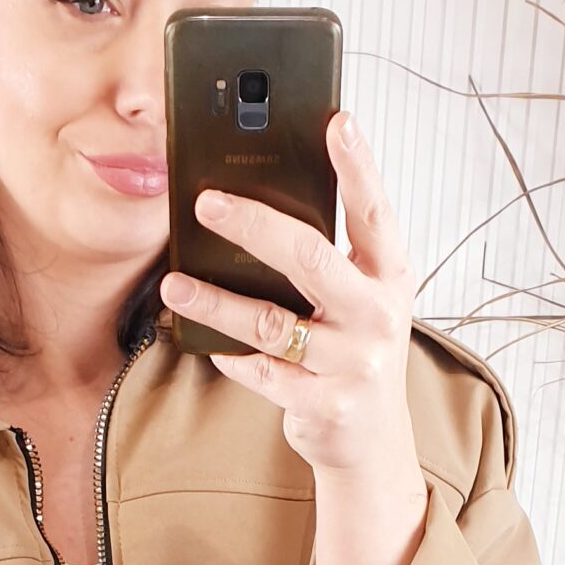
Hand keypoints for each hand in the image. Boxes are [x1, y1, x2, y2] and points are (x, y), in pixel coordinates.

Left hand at [157, 109, 419, 481]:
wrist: (373, 442)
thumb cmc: (356, 352)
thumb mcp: (361, 299)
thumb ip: (331, 258)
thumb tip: (261, 203)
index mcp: (390, 276)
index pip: (373, 211)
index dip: (358, 165)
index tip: (336, 121)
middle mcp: (376, 315)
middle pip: (310, 258)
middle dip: (254, 225)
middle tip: (207, 203)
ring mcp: (351, 362)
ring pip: (271, 323)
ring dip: (215, 301)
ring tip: (174, 284)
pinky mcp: (323, 403)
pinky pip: (262, 373)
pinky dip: (230, 356)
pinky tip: (207, 342)